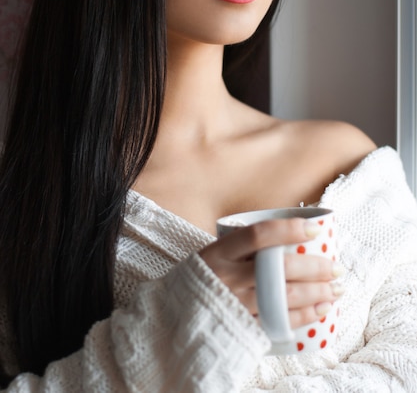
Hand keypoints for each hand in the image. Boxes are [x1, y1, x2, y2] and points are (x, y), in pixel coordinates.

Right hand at [199, 218, 343, 328]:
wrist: (172, 317)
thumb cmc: (201, 278)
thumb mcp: (213, 254)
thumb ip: (242, 247)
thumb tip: (287, 235)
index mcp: (219, 252)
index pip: (257, 235)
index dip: (288, 230)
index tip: (314, 229)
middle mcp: (227, 276)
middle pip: (277, 269)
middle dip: (314, 268)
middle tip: (337, 267)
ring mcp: (235, 303)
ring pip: (283, 297)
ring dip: (316, 293)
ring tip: (337, 289)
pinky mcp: (242, 325)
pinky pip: (278, 321)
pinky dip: (304, 316)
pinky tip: (322, 310)